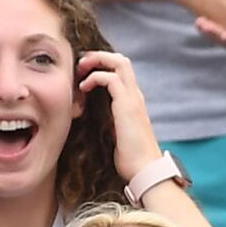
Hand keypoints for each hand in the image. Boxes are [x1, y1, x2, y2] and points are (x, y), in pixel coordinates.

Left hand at [76, 50, 164, 180]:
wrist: (145, 170)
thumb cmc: (132, 159)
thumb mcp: (117, 134)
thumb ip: (110, 122)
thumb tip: (94, 119)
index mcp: (133, 102)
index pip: (121, 71)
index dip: (102, 65)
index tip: (83, 73)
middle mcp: (136, 96)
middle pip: (121, 60)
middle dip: (98, 56)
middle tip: (80, 66)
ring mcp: (133, 99)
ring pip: (118, 62)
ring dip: (95, 61)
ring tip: (80, 71)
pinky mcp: (127, 105)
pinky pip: (109, 78)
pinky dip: (94, 77)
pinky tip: (83, 88)